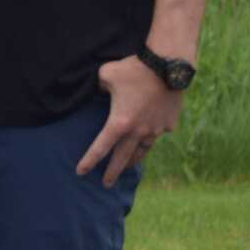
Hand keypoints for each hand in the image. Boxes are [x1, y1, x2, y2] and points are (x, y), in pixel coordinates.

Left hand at [76, 54, 182, 186]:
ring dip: (132, 160)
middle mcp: (138, 131)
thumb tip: (99, 91)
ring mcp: (156, 129)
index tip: (80, 172)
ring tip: (127, 166)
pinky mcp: (169, 124)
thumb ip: (97, 87)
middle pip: (122, 158)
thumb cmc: (133, 69)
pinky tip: (148, 136)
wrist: (168, 65)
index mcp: (119, 123)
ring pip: (142, 150)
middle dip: (113, 172)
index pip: (100, 148)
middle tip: (106, 184)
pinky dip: (150, 137)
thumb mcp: (105, 75)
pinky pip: (157, 133)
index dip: (89, 161)